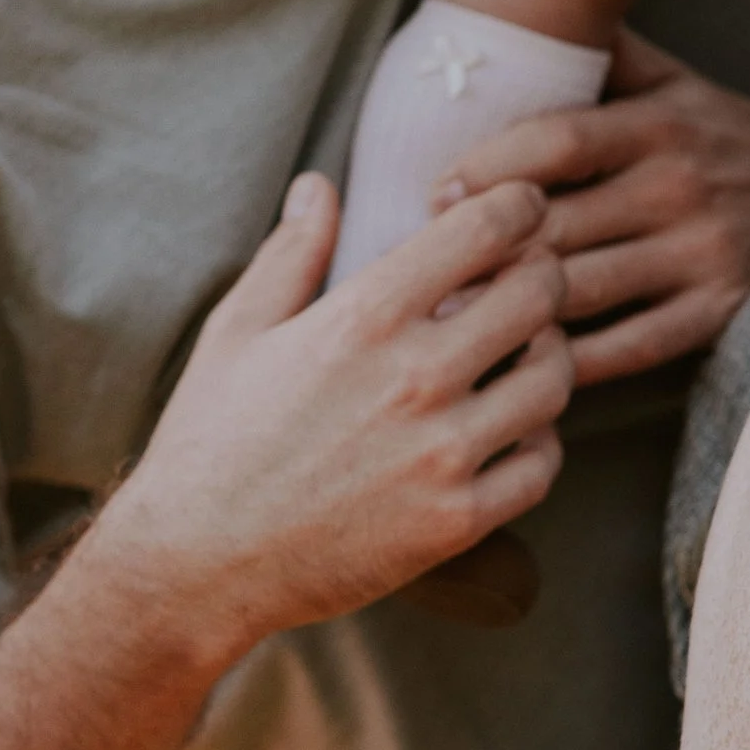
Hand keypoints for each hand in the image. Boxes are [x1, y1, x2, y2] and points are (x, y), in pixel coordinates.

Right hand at [91, 172, 574, 662]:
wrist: (195, 564)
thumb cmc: (210, 440)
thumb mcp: (238, 331)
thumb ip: (292, 253)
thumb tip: (318, 186)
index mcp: (364, 318)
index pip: (484, 228)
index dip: (519, 205)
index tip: (521, 209)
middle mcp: (415, 378)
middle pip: (540, 294)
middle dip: (544, 276)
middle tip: (528, 284)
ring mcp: (442, 453)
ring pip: (553, 379)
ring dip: (548, 357)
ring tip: (521, 357)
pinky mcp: (456, 520)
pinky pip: (542, 465)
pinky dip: (540, 442)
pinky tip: (511, 433)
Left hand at [427, 31, 749, 384]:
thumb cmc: (732, 139)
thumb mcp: (678, 83)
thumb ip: (605, 56)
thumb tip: (517, 12)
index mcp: (662, 122)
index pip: (558, 139)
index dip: (487, 165)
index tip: (435, 191)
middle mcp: (681, 185)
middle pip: (556, 223)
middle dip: (481, 249)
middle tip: (421, 269)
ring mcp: (703, 253)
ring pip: (581, 290)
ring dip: (510, 308)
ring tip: (452, 320)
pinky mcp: (720, 312)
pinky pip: (628, 346)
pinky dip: (570, 362)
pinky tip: (525, 361)